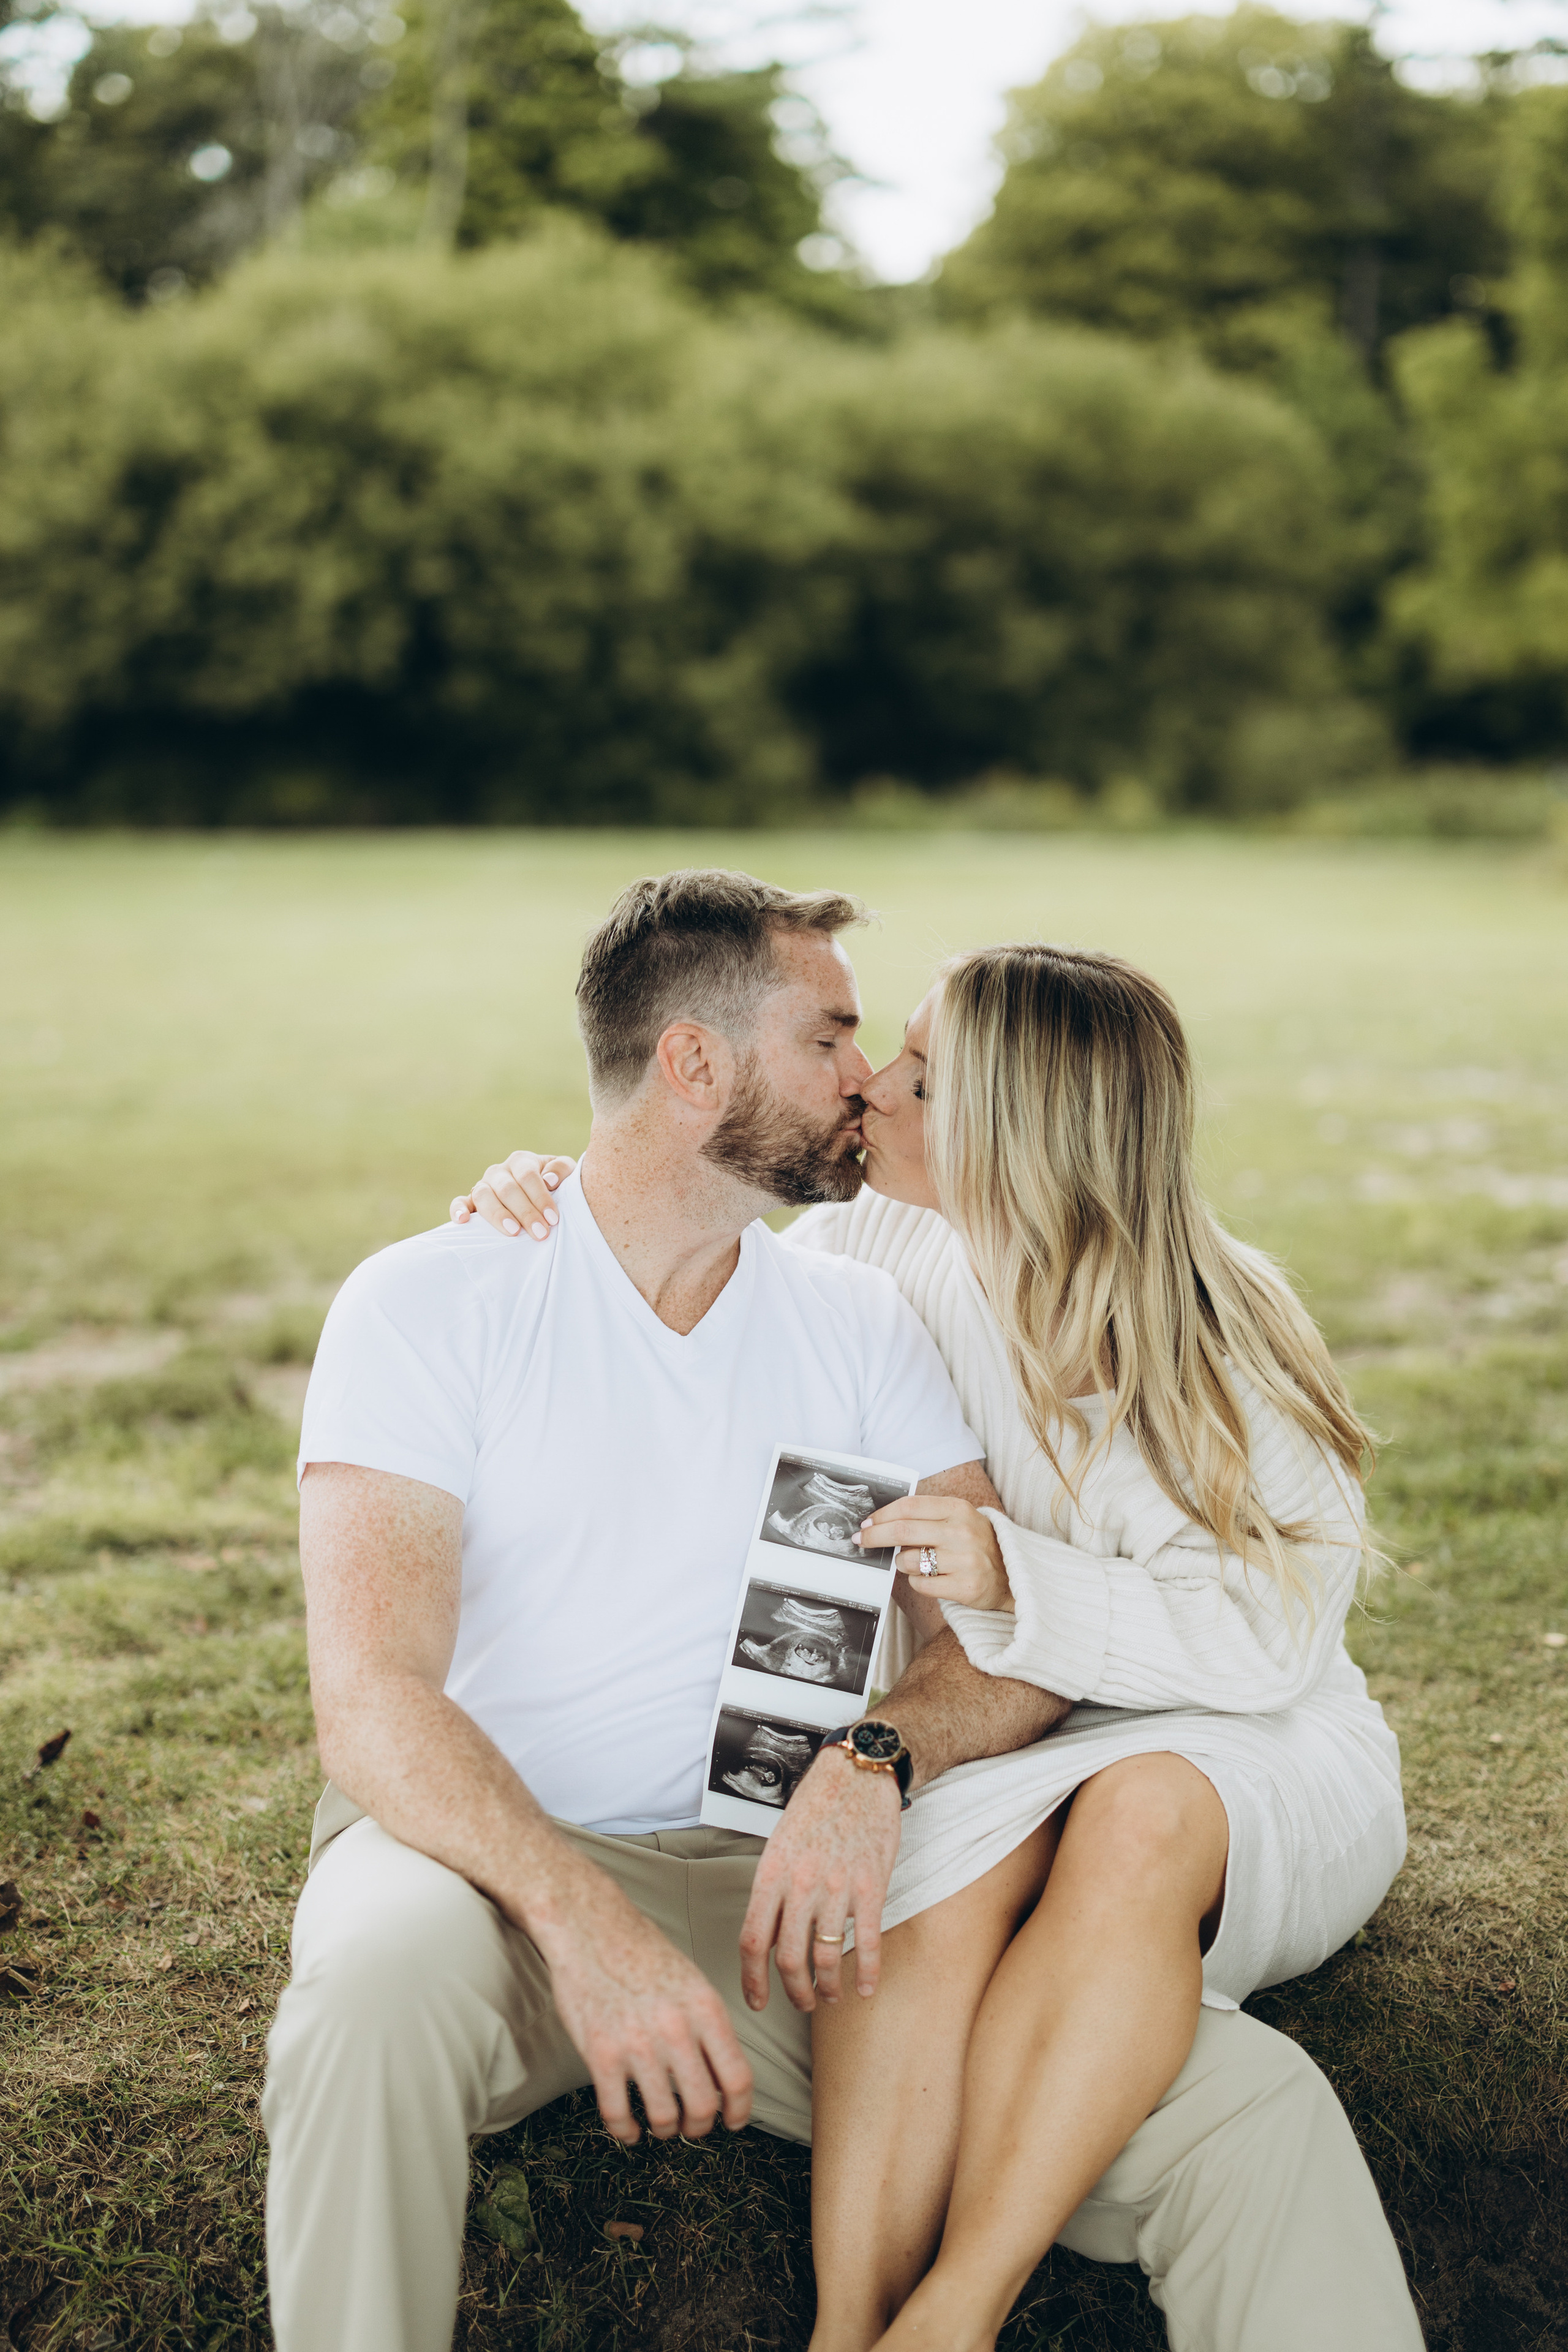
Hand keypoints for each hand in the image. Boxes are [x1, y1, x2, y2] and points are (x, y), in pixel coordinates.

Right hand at [450, 1150, 576, 1239]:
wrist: (540, 1194)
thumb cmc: (555, 1186)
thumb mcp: (565, 1174)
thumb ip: (562, 1169)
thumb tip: (549, 1180)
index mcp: (521, 1161)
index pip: (528, 1176)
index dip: (541, 1197)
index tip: (553, 1219)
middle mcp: (499, 1171)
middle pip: (507, 1188)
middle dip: (525, 1212)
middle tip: (540, 1233)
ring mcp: (483, 1185)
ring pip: (483, 1195)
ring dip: (498, 1214)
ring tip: (513, 1232)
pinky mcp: (470, 1201)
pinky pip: (459, 1202)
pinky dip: (458, 1209)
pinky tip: (463, 1221)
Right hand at [535, 1869, 752, 2144]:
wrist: (589, 1926)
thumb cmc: (640, 1951)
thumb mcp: (691, 1980)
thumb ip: (709, 2026)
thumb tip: (723, 2076)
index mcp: (705, 2008)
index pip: (737, 2078)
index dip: (739, 2111)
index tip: (732, 2122)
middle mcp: (676, 2029)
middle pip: (703, 2107)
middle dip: (700, 2127)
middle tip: (693, 2127)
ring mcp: (636, 2044)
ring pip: (663, 2117)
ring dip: (665, 2130)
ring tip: (661, 2124)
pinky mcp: (599, 2055)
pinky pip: (618, 2114)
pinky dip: (626, 2132)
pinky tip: (629, 2129)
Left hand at [738, 1744, 902, 2010]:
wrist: (857, 1774)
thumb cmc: (816, 1807)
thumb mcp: (780, 1844)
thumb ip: (774, 1890)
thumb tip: (770, 1936)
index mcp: (771, 1873)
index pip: (753, 1940)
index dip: (752, 1980)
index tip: (756, 2001)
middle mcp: (801, 1884)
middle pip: (789, 1960)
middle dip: (794, 1993)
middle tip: (801, 2002)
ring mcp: (837, 1888)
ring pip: (826, 1958)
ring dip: (827, 1988)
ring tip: (829, 1996)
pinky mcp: (871, 1886)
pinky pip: (867, 1943)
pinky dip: (866, 1973)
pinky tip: (865, 1988)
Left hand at [859, 1493, 1013, 1611]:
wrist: (1013, 1575)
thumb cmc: (976, 1544)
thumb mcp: (958, 1519)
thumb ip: (927, 1517)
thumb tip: (882, 1522)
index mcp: (958, 1509)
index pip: (909, 1507)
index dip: (882, 1515)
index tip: (867, 1523)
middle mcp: (962, 1532)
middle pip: (903, 1531)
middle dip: (875, 1536)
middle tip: (861, 1541)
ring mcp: (965, 1560)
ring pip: (909, 1561)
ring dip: (902, 1563)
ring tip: (915, 1563)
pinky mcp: (966, 1587)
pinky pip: (921, 1585)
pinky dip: (917, 1582)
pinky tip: (931, 1578)